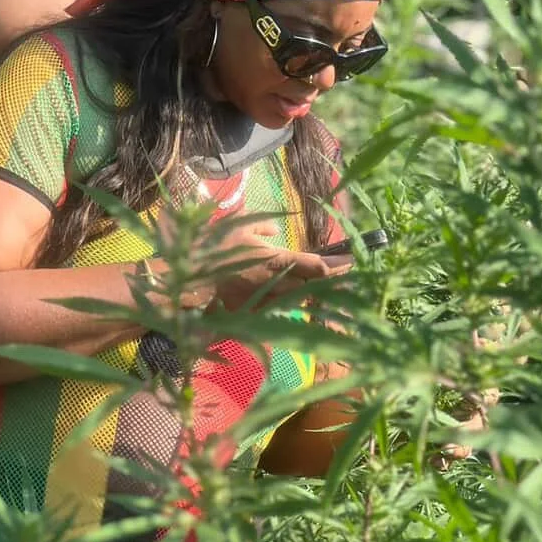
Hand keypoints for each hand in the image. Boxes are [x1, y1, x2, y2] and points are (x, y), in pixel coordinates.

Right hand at [204, 220, 350, 312]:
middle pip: (314, 287)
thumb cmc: (215, 247)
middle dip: (332, 284)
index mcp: (279, 261)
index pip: (318, 266)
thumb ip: (261, 227)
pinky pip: (276, 312)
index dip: (338, 266)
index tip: (352, 263)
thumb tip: (274, 232)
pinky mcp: (254, 315)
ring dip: (312, 297)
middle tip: (350, 280)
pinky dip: (286, 309)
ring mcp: (267, 303)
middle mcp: (279, 285)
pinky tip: (293, 309)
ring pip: (298, 302)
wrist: (189, 279)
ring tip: (329, 293)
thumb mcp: (240, 225)